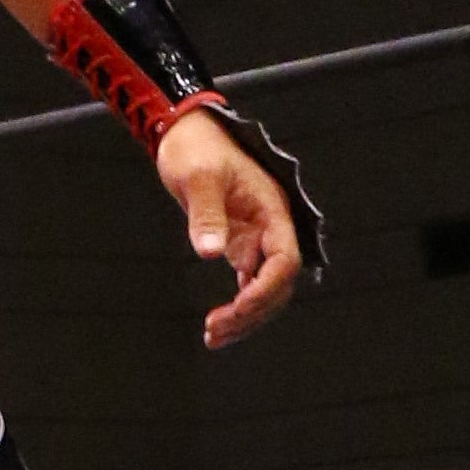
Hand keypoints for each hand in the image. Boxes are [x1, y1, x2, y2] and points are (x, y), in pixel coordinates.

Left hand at [158, 109, 301, 346]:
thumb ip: (206, 214)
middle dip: (251, 313)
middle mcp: (271, 229)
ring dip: (245, 315)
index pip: (284, 262)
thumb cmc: (196, 147)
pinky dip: (237, 304)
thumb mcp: (199, 177)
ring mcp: (257, 238)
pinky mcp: (240, 243)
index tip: (236, 309)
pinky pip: (248, 282)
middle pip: (277, 284)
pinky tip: (220, 322)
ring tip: (214, 336)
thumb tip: (211, 253)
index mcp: (272, 211)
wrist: (186, 132)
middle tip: (215, 332)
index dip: (265, 290)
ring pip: (264, 288)